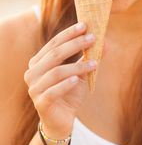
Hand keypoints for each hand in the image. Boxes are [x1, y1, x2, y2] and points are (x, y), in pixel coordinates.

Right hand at [24, 22, 96, 138]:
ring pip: (56, 72)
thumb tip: (106, 43)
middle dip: (75, 44)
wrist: (62, 119)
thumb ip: (88, 58)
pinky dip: (65, 84)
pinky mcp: (40, 103)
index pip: (54, 43)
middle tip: (92, 38)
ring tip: (95, 63)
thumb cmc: (70, 91)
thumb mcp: (80, 72)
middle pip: (55, 54)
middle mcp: (32, 72)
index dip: (69, 34)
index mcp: (39, 61)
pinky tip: (77, 80)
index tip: (85, 25)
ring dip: (77, 66)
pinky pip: (53, 91)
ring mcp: (34, 88)